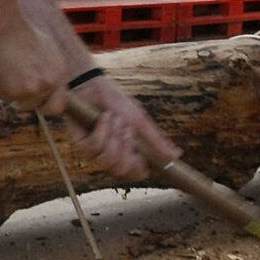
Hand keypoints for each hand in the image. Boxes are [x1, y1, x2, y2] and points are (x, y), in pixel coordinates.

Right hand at [0, 20, 68, 112]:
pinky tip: (0, 68)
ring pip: (19, 102)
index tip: (39, 103)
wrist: (4, 27)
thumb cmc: (23, 35)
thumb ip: (51, 75)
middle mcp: (47, 85)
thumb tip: (48, 90)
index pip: (58, 107)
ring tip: (9, 70)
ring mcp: (28, 90)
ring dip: (13, 92)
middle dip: (27, 100)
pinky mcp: (10, 91)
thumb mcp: (49, 55)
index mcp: (59, 75)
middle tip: (18, 86)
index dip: (46, 106)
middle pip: (36, 107)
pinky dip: (1, 87)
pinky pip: (5, 96)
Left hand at [63, 73, 179, 181]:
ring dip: (114, 136)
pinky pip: (95, 147)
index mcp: (129, 152)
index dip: (139, 168)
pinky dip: (102, 129)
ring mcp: (96, 152)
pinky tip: (103, 117)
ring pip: (108, 160)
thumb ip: (156, 139)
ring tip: (114, 118)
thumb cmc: (117, 102)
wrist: (94, 86)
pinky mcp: (81, 145)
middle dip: (127, 147)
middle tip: (127, 128)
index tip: (141, 155)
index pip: (136, 174)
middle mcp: (113, 155)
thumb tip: (177, 155)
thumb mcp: (140, 120)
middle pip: (122, 171)